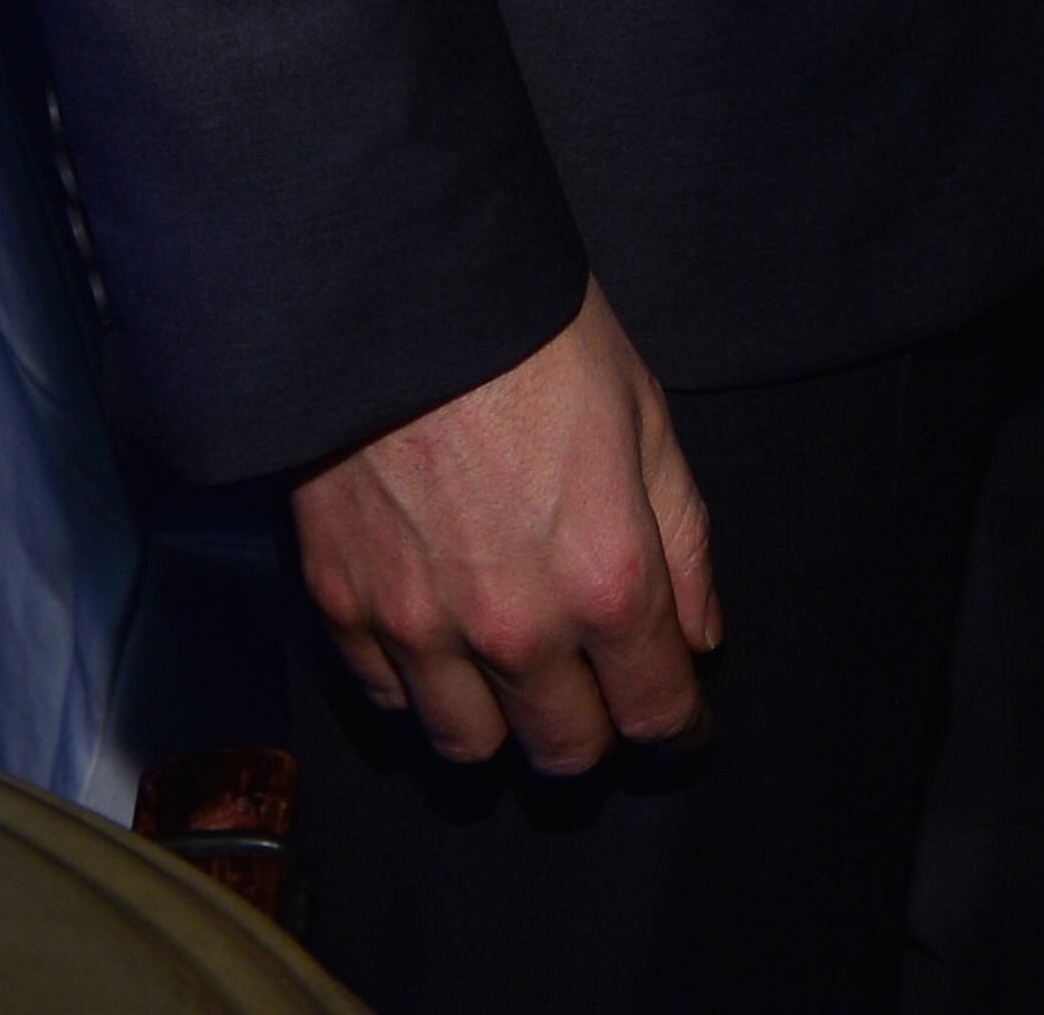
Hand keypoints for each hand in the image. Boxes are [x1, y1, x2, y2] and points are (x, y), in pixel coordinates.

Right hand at [292, 279, 720, 771]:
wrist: (401, 291)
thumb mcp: (645, 416)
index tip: (679, 725)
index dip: (677, 728)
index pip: (654, 711)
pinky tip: (440, 652)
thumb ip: (682, 540)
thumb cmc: (537, 337)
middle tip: (599, 702)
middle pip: (564, 752)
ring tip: (516, 691)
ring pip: (469, 749)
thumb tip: (699, 636)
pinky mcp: (345, 608)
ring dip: (503, 731)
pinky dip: (420, 693)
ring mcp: (421, 628)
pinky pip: (388, 700)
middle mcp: (516, 629)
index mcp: (606, 579)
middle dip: (595, 737)